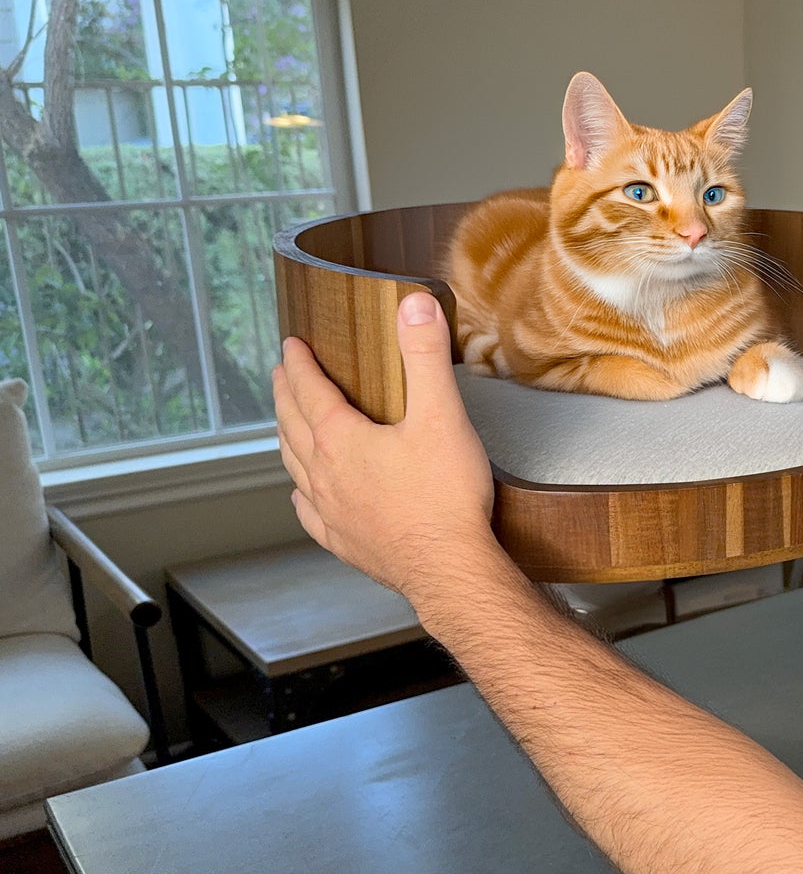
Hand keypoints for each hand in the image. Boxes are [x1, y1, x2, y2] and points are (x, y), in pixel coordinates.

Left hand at [273, 293, 498, 601]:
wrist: (449, 568)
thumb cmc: (445, 497)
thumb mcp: (442, 415)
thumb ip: (424, 356)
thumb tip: (413, 305)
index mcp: (341, 439)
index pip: (308, 390)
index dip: (299, 364)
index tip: (291, 346)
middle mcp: (325, 474)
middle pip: (292, 425)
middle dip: (285, 395)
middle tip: (282, 376)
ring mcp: (330, 511)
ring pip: (294, 466)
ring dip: (286, 438)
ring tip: (286, 424)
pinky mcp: (345, 542)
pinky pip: (310, 514)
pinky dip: (301, 497)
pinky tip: (303, 496)